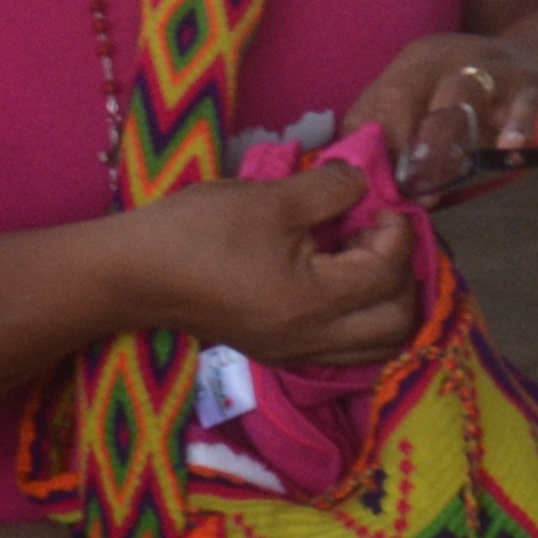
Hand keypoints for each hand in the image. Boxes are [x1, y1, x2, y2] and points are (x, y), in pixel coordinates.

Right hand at [112, 158, 416, 365]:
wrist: (133, 276)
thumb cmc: (198, 232)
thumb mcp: (271, 197)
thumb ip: (331, 188)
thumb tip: (365, 183)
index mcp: (313, 303)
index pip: (389, 274)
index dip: (397, 230)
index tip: (377, 200)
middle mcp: (311, 341)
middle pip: (398, 325)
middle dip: (405, 273)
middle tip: (380, 232)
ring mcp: (295, 354)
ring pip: (376, 346)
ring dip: (388, 301)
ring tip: (366, 255)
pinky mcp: (279, 352)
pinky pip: (346, 348)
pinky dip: (362, 317)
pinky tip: (341, 277)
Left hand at [351, 32, 537, 198]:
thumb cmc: (485, 103)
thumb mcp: (437, 109)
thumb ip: (400, 142)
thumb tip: (359, 189)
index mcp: (417, 61)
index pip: (376, 104)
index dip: (368, 150)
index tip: (368, 192)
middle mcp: (450, 55)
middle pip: (405, 96)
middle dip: (395, 149)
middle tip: (399, 194)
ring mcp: (494, 66)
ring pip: (459, 94)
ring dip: (441, 142)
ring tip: (435, 184)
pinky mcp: (535, 83)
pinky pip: (523, 103)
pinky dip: (515, 125)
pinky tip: (509, 148)